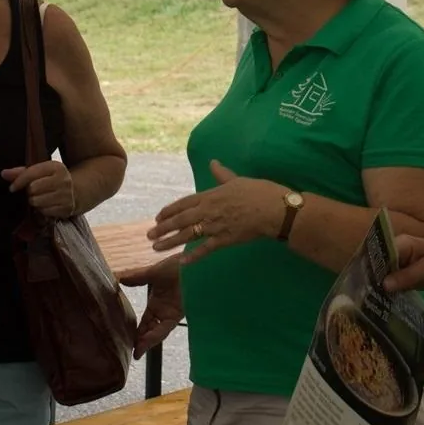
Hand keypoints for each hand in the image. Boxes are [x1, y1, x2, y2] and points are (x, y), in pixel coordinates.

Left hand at [2, 160, 75, 217]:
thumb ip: (20, 172)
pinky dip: (42, 210)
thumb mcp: (39, 172)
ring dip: (35, 201)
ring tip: (40, 198)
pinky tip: (46, 205)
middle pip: (33, 188)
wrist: (76, 191)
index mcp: (55, 166)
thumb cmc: (52, 180)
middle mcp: (63, 180)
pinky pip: (44, 211)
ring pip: (37, 201)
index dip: (19, 181)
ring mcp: (66, 194)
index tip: (13, 187)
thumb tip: (3, 173)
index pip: (31, 173)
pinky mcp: (66, 208)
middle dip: (29, 192)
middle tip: (33, 192)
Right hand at [119, 255, 183, 358]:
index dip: (137, 333)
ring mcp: (172, 313)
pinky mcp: (179, 313)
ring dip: (148, 341)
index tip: (127, 342)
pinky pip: (166, 328)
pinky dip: (156, 334)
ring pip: (158, 332)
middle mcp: (164, 311)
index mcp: (157, 303)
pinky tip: (147, 340)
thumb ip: (136, 278)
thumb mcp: (153, 272)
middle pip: (151, 331)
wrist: (192, 262)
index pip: (145, 323)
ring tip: (137, 351)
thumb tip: (119, 278)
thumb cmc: (176, 265)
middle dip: (142, 342)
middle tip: (132, 354)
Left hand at [147, 160, 286, 264]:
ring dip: (170, 241)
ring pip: (187, 235)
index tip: (158, 216)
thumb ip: (222, 174)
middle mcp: (208, 211)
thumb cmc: (259, 192)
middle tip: (149, 234)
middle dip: (163, 227)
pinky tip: (182, 262)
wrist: (274, 210)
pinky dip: (193, 256)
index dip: (170, 210)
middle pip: (180, 220)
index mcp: (211, 195)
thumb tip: (213, 162)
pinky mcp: (224, 240)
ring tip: (156, 247)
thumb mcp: (238, 180)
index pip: (184, 203)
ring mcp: (215, 226)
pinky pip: (205, 249)